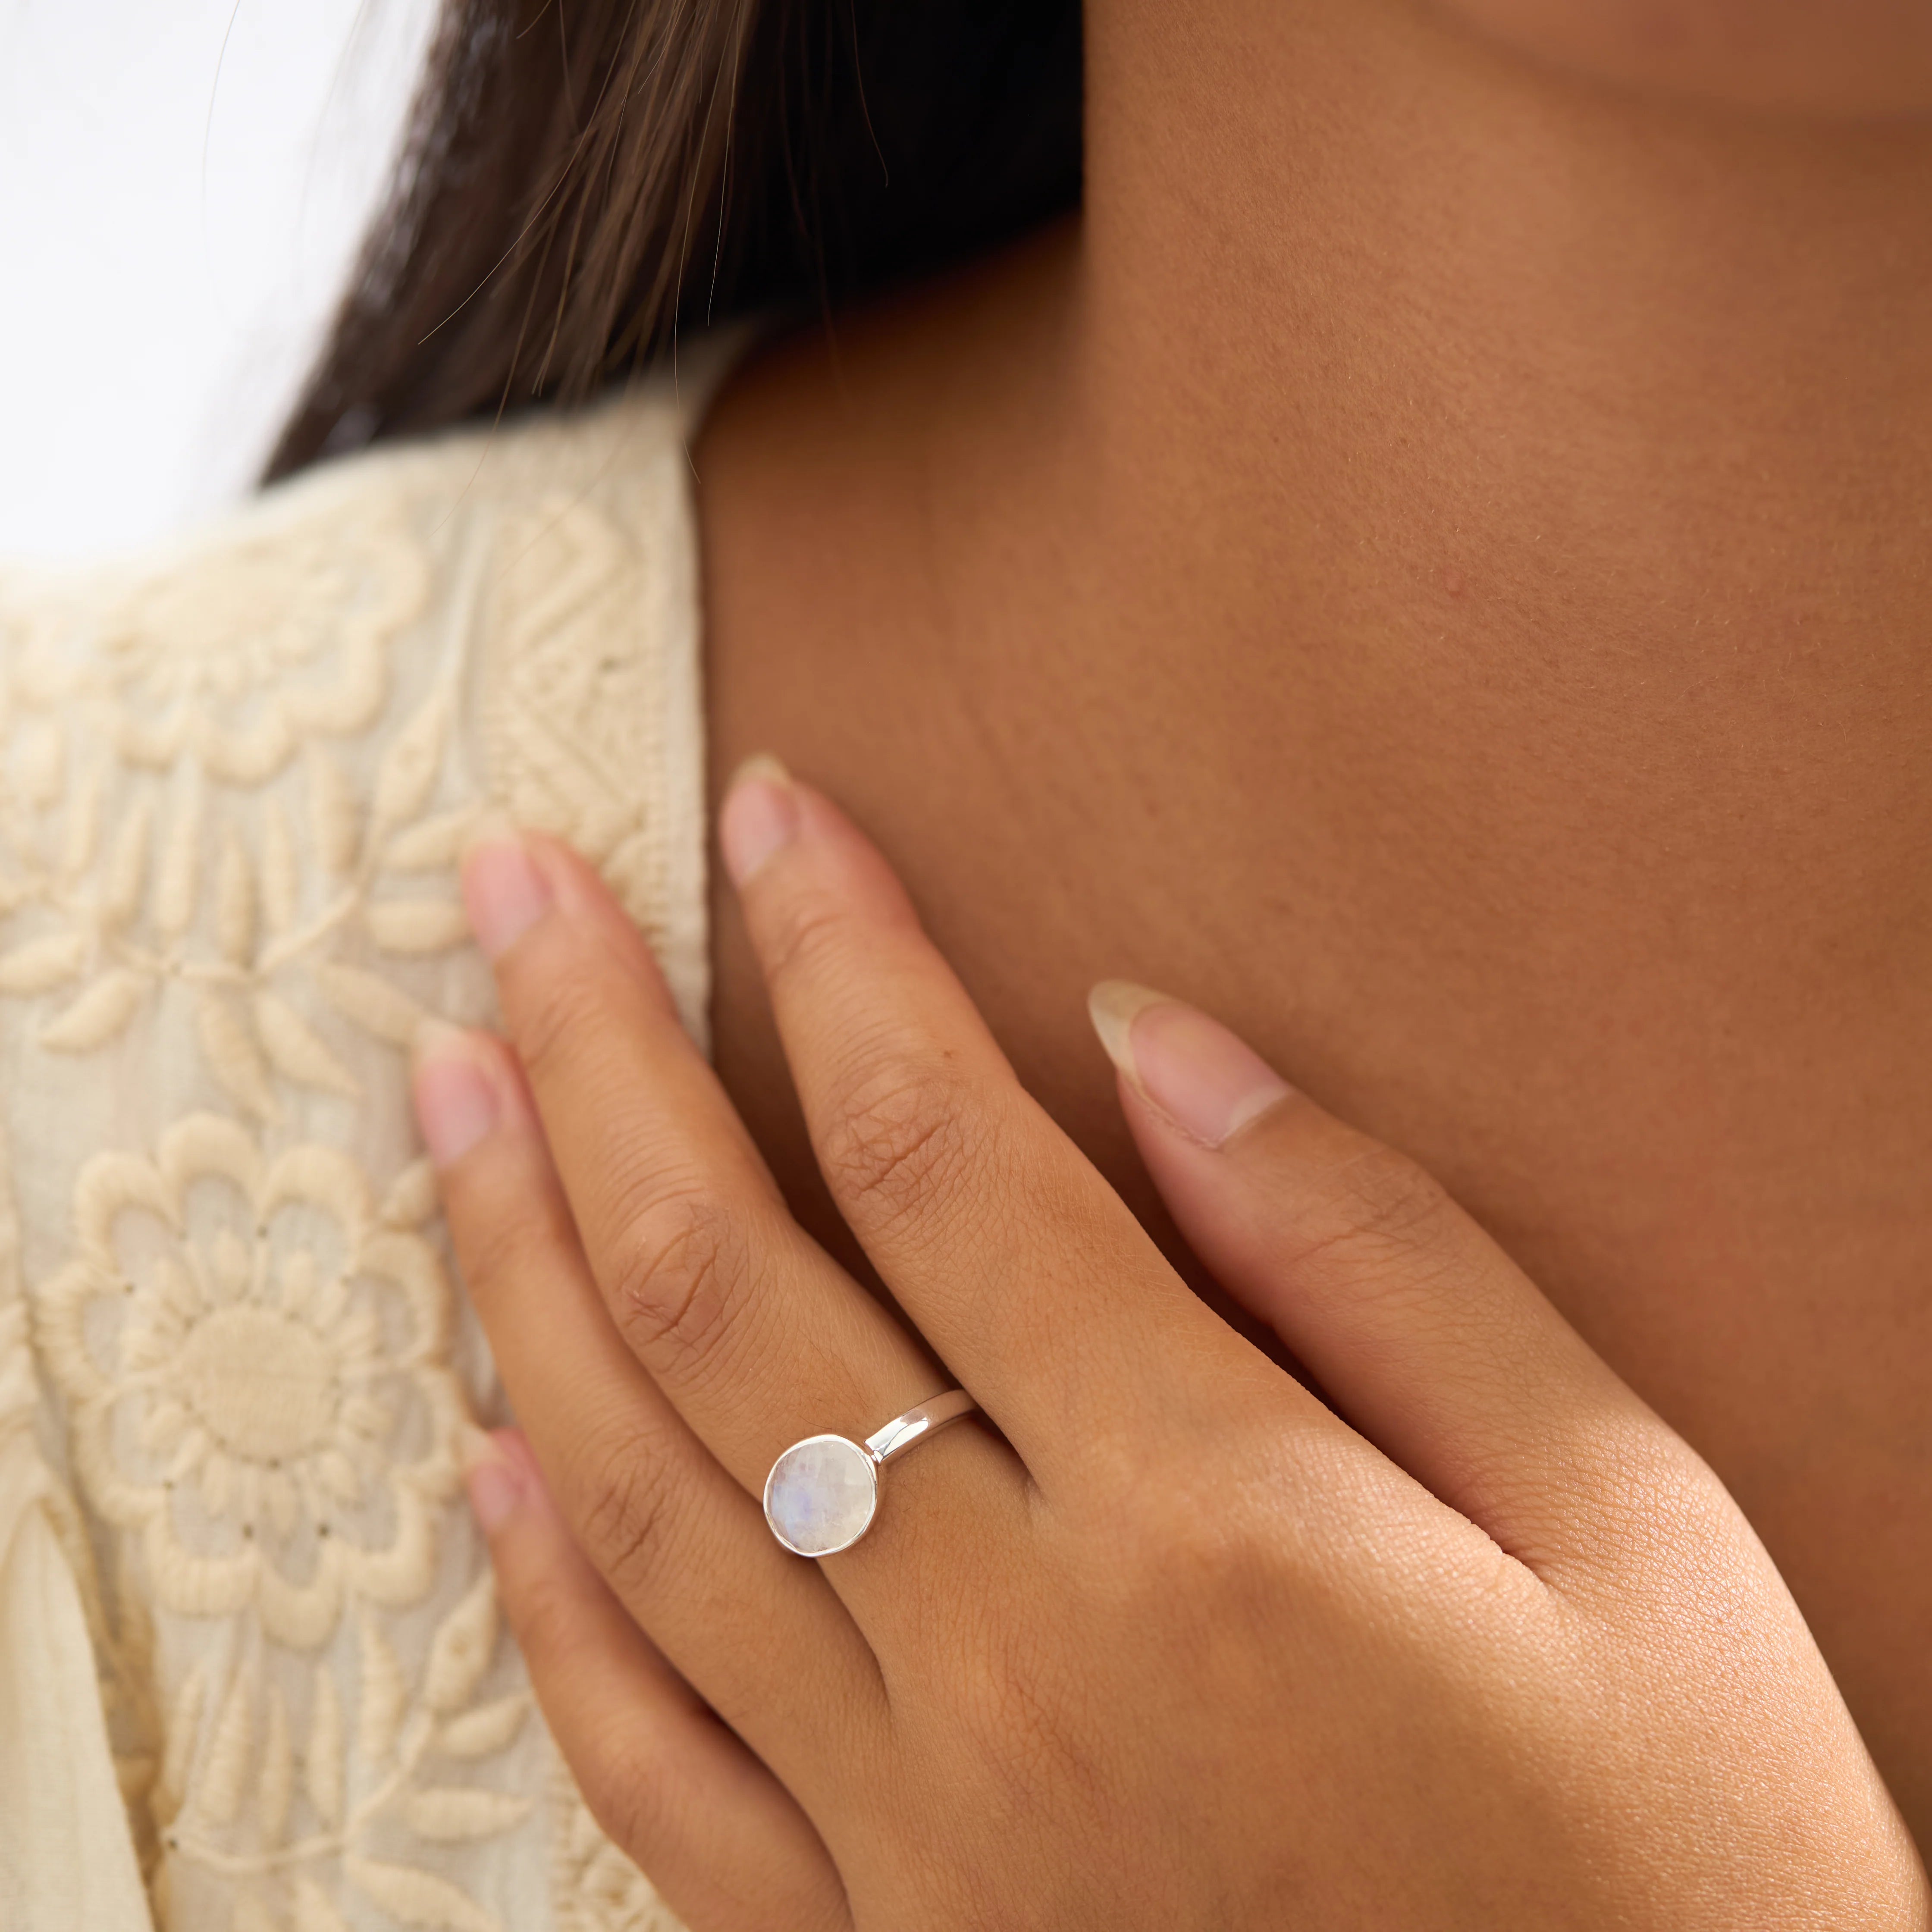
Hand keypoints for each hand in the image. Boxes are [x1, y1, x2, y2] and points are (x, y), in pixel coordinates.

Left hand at [412, 760, 1925, 1930]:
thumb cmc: (1680, 1865)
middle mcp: (1016, 1663)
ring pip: (633, 1488)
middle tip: (513, 898)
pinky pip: (647, 1756)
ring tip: (448, 1094)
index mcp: (1216, 1524)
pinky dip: (545, 1593)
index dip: (843, 954)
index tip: (773, 817)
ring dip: (518, 1264)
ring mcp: (912, 1832)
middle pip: (727, 1285)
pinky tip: (482, 1456)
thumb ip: (1381, 1260)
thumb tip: (1160, 1053)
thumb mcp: (1624, 1530)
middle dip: (602, 1056)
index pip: (942, 1150)